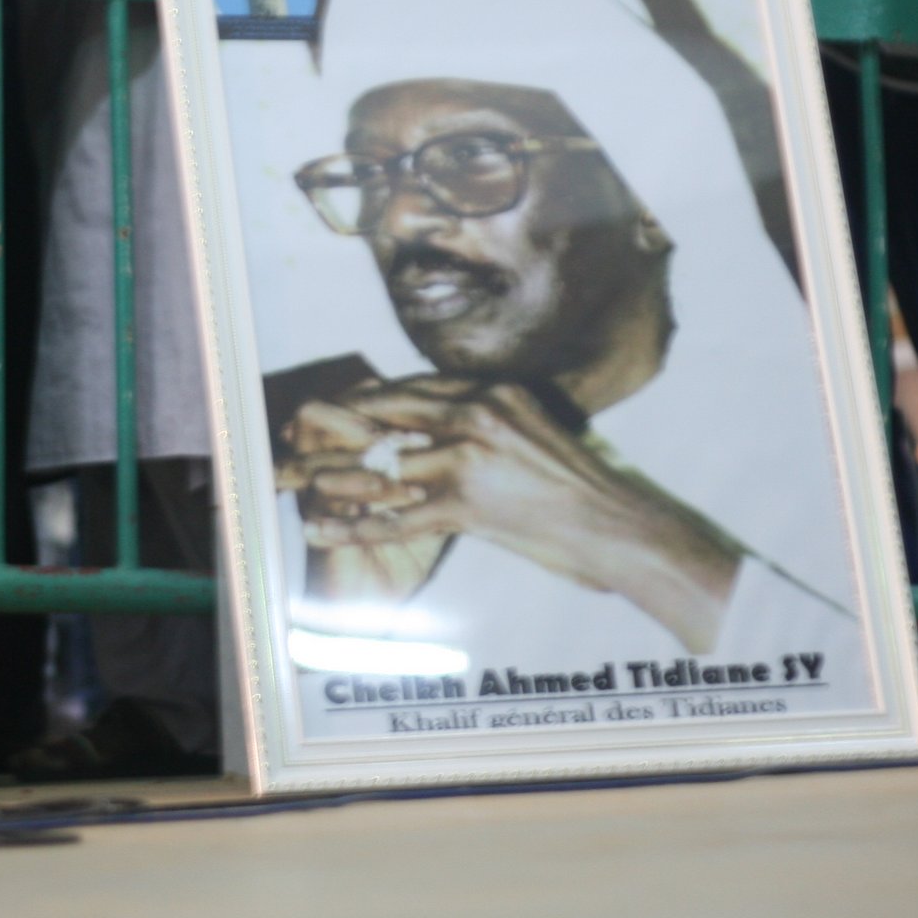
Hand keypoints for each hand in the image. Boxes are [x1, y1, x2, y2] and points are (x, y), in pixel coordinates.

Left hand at [301, 381, 745, 652]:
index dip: (377, 399)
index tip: (347, 405)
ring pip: (385, 462)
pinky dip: (352, 527)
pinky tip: (320, 529)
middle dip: (345, 423)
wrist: (618, 523)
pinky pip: (395, 517)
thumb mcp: (539, 429)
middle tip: (304, 428)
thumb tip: (453, 428)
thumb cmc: (586, 485)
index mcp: (497, 391)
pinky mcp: (465, 504)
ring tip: (299, 480)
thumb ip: (494, 421)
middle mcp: (477, 413)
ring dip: (338, 475)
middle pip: (392, 413)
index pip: (420, 388)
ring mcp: (468, 457)